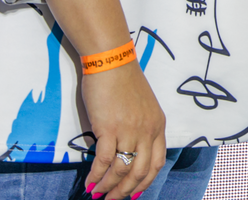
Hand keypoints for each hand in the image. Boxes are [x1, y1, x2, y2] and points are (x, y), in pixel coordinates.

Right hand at [80, 62, 167, 199]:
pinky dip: (96, 176)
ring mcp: (129, 130)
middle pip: (141, 172)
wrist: (111, 61)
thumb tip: (126, 151)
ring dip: (109, 187)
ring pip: (122, 170)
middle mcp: (147, 130)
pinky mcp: (109, 129)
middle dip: (126, 191)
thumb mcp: (143, 106)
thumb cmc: (123, 81)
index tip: (134, 193)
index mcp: (158, 125)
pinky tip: (89, 183)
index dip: (145, 182)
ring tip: (97, 195)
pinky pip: (103, 161)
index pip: (157, 162)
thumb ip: (140, 128)